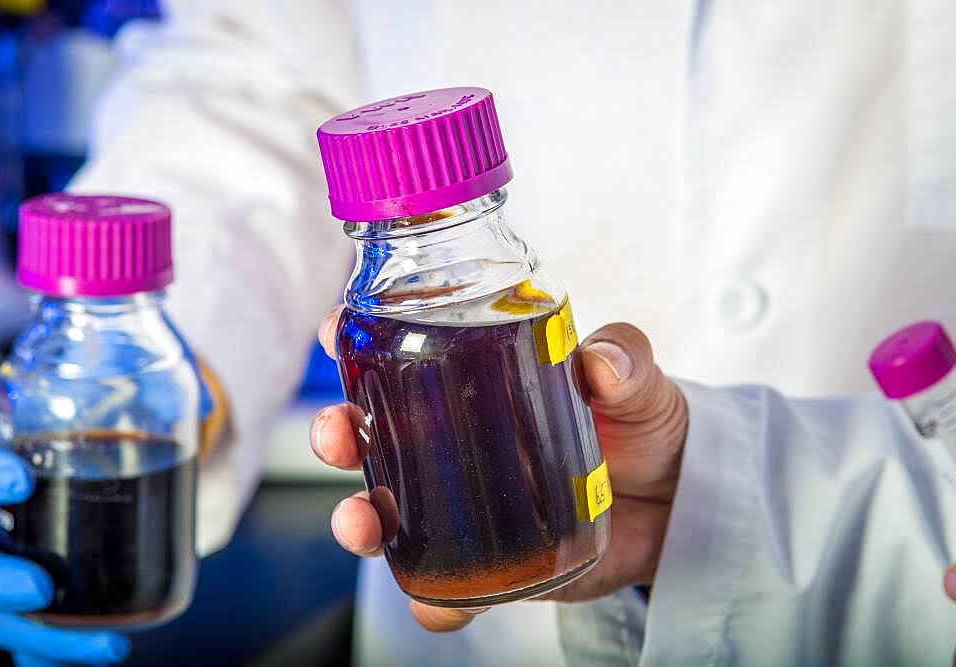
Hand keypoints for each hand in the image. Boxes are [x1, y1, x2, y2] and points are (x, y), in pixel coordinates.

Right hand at [0, 402, 129, 664]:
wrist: (77, 443)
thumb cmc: (85, 411)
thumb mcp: (110, 387)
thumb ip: (154, 386)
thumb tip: (201, 411)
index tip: (19, 482)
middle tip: (40, 588)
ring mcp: (0, 555)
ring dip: (39, 634)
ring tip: (107, 645)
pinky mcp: (25, 592)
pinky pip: (26, 636)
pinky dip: (53, 659)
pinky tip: (98, 661)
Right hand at [311, 307, 688, 630]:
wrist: (679, 504)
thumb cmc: (646, 428)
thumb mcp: (639, 385)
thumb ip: (625, 362)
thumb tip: (601, 362)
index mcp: (483, 383)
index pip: (406, 353)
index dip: (359, 339)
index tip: (336, 329)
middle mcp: (460, 442)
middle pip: (375, 434)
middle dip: (339, 431)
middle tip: (337, 431)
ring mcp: (471, 504)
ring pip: (391, 513)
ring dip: (360, 519)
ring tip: (362, 522)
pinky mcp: (493, 561)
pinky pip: (447, 588)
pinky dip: (432, 601)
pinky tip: (437, 602)